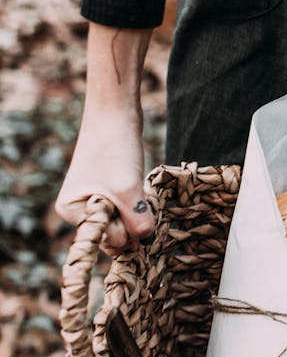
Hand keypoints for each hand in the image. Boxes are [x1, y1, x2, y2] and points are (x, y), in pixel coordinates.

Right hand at [55, 23, 155, 254]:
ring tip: (135, 189)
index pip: (106, 240)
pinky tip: (136, 187)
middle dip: (131, 223)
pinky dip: (137, 205)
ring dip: (137, 215)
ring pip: (124, 225)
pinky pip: (127, 212)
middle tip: (136, 196)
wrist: (116, 114)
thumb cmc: (115, 149)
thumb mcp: (129, 190)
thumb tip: (145, 242)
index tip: (128, 202)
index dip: (126, 228)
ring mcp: (94, 202)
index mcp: (71, 212)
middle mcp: (78, 210)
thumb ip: (137, 222)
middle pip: (114, 236)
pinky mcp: (108, 194)